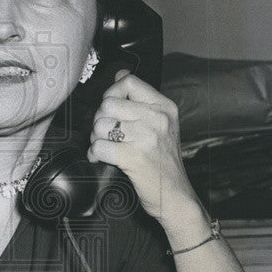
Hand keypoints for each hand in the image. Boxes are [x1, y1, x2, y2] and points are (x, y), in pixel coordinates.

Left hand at [87, 70, 196, 226]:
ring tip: (107, 147)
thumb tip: (120, 74)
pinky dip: (96, 154)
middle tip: (107, 134)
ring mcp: (146, 137)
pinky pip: (99, 146)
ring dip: (96, 138)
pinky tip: (104, 158)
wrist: (175, 196)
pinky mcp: (133, 157)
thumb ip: (140, 100)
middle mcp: (157, 119)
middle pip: (108, 104)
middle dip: (100, 120)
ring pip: (100, 125)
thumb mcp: (161, 125)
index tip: (112, 110)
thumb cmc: (164, 163)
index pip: (129, 82)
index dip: (112, 94)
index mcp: (164, 107)